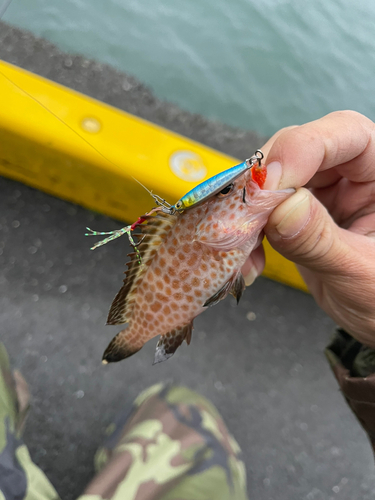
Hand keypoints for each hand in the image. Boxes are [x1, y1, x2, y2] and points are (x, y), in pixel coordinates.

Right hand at [243, 111, 374, 346]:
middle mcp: (353, 172)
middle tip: (242, 216)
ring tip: (241, 246)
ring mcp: (325, 189)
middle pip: (299, 148)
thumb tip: (280, 207)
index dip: (301, 149)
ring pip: (274, 177)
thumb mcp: (359, 272)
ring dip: (250, 211)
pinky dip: (248, 231)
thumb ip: (319, 240)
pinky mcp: (301, 210)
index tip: (267, 185)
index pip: (346, 134)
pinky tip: (249, 260)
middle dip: (265, 182)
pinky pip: (264, 207)